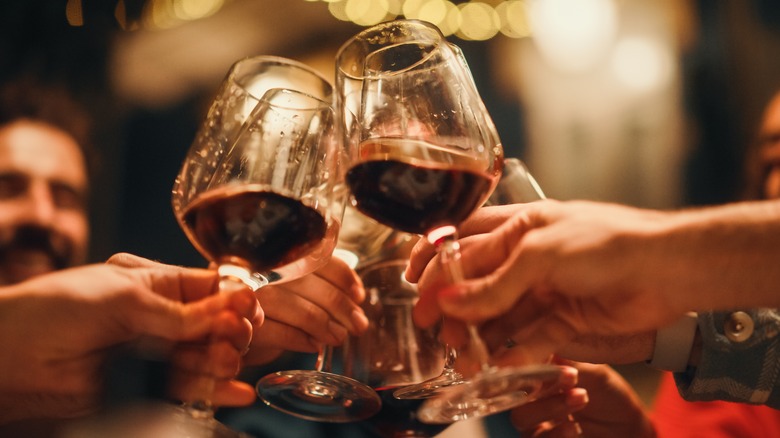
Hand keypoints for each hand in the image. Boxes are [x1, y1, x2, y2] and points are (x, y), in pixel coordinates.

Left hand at [0, 253, 257, 422]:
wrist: (8, 358)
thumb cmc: (52, 310)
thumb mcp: (123, 298)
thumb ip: (178, 313)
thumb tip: (227, 312)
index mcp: (153, 284)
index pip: (209, 286)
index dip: (233, 297)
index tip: (250, 308)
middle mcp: (158, 317)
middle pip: (214, 324)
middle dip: (231, 330)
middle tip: (237, 338)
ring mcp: (152, 352)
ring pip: (204, 356)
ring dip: (222, 360)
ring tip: (228, 363)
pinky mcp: (145, 385)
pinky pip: (187, 388)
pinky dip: (213, 390)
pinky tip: (233, 390)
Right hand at [244, 256, 368, 365]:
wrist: (225, 328)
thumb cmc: (266, 305)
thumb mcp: (290, 286)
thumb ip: (319, 283)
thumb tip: (356, 298)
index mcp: (277, 254)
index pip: (318, 258)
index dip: (344, 277)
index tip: (359, 296)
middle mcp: (263, 270)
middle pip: (314, 285)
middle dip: (342, 307)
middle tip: (358, 324)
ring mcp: (251, 297)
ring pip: (303, 311)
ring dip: (327, 327)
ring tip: (339, 337)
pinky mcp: (246, 326)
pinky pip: (284, 334)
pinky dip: (304, 341)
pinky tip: (314, 345)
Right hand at [409, 201, 690, 361]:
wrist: (667, 269)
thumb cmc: (607, 242)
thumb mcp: (540, 253)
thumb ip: (494, 283)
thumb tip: (451, 302)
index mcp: (518, 227)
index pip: (463, 247)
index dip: (438, 270)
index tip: (417, 292)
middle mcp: (526, 259)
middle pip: (476, 287)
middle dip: (454, 310)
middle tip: (437, 333)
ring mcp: (543, 291)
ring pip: (498, 318)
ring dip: (479, 338)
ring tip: (466, 359)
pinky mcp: (562, 321)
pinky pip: (527, 340)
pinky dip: (512, 354)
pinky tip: (498, 366)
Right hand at [510, 359, 655, 437]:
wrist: (627, 427)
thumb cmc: (608, 393)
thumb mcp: (593, 371)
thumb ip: (568, 360)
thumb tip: (549, 342)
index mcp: (535, 371)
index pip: (514, 364)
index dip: (523, 361)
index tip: (546, 356)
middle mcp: (529, 396)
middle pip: (510, 391)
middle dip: (536, 383)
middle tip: (570, 376)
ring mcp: (535, 421)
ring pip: (521, 417)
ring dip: (549, 408)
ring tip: (581, 397)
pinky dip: (555, 433)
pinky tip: (576, 427)